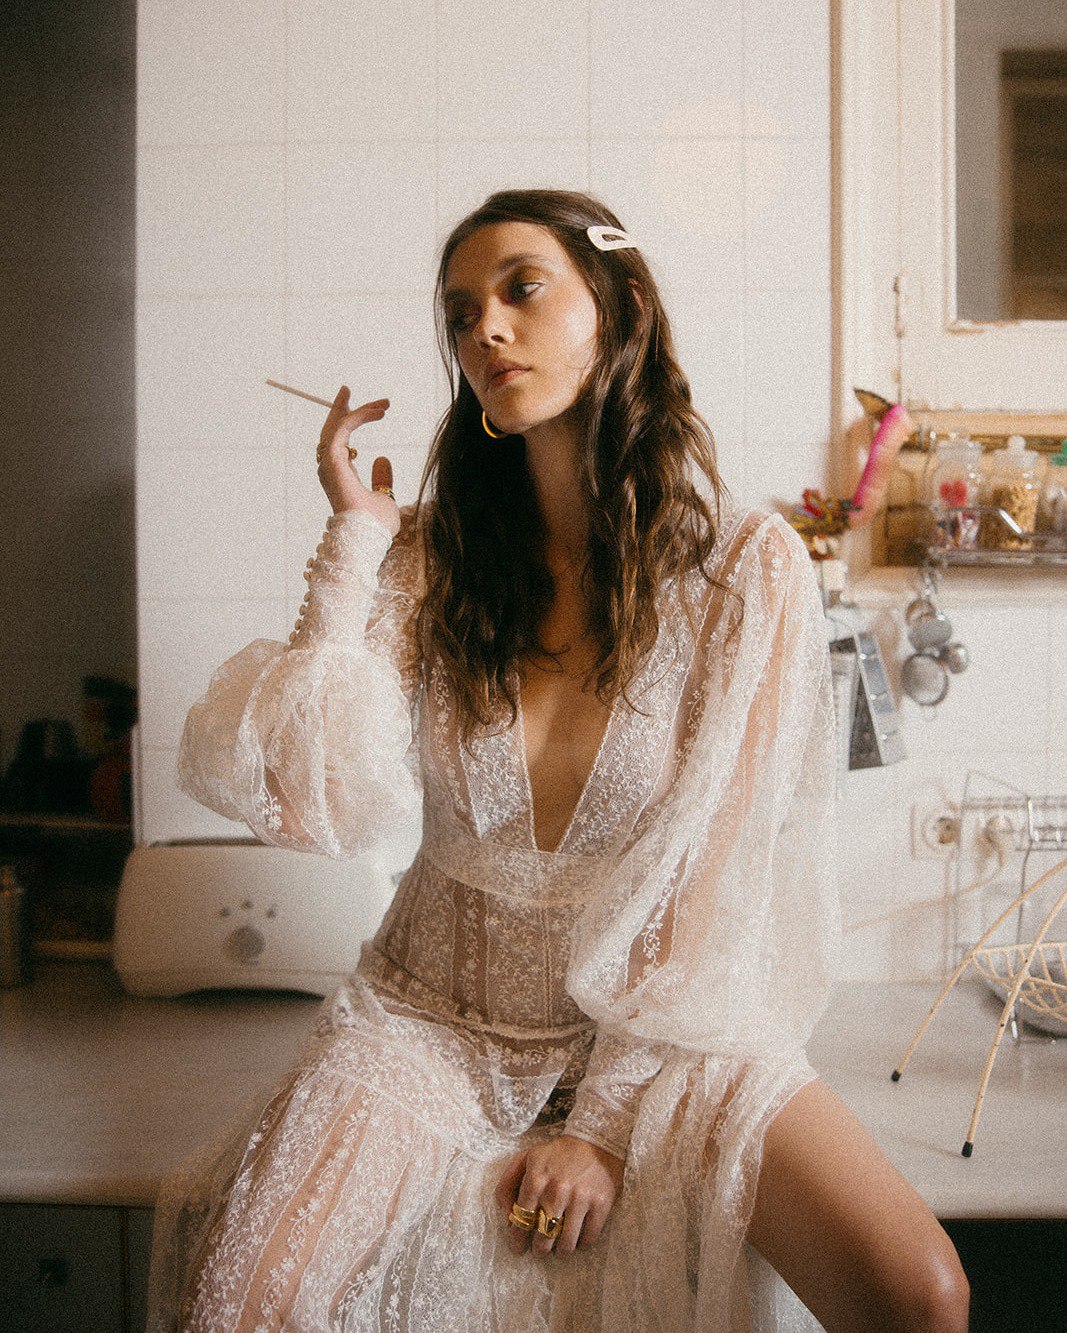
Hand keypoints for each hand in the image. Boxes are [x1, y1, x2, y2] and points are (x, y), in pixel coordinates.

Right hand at [316, 385, 399, 535]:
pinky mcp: (333, 461)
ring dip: (357, 410)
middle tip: (350, 391)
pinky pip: (343, 429)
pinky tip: (377, 412)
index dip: (351, 423)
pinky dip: (358, 416)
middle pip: (332, 430)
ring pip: (337, 426)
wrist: (367, 538)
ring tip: (381, 403)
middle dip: (344, 409)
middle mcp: (330, 468)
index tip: (373, 411)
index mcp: (340, 476)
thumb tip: (382, 459)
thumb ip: (382, 479)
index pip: (341, 442)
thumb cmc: (375, 525)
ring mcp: (329, 465)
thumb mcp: (385, 497)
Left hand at [495, 1134, 623, 1256]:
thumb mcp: (525, 1159)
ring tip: (558, 1250)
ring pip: (566, 1243)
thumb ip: (507, 1185)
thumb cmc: (555, 1155)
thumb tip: (506, 1218)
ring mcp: (581, 1197)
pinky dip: (582, 1244)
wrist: (594, 1143)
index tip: (517, 1248)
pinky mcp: (601, 1203)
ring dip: (561, 1251)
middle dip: (539, 1249)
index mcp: (536, 1178)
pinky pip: (589, 1238)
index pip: (521, 1219)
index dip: (517, 1238)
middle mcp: (557, 1189)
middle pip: (543, 1236)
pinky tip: (578, 1240)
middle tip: (539, 1250)